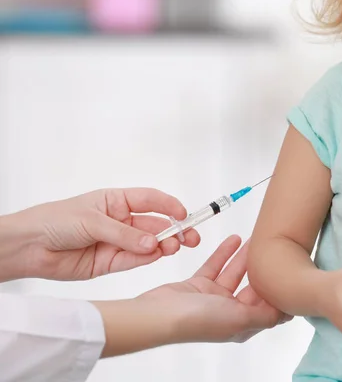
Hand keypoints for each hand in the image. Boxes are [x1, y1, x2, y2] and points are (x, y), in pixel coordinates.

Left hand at [0, 188, 199, 280]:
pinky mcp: (111, 263)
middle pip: (155, 224)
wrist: (29, 247)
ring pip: (149, 244)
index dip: (170, 206)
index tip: (184, 214)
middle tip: (192, 237)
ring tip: (175, 246)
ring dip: (164, 245)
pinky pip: (135, 260)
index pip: (150, 200)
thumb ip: (125, 234)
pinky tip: (157, 254)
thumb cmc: (55, 221)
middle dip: (175, 230)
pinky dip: (147, 258)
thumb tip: (154, 243)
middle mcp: (121, 221)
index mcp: (116, 201)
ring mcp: (118, 242)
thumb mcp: (93, 221)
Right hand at [96, 236, 291, 356]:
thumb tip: (288, 311)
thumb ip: (265, 314)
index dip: (278, 291)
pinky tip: (234, 238)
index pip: (268, 308)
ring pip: (235, 273)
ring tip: (257, 237)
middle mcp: (229, 312)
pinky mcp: (197, 285)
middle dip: (264, 269)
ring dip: (245, 256)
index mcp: (242, 324)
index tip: (289, 272)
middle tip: (276, 248)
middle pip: (253, 288)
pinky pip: (215, 266)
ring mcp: (213, 299)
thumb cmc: (196, 321)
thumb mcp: (239, 318)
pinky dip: (224, 253)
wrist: (158, 315)